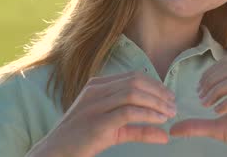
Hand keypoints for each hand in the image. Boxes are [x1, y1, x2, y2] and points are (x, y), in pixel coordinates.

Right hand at [27, 71, 176, 156]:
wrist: (53, 154)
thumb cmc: (82, 141)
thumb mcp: (114, 132)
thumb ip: (139, 129)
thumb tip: (166, 135)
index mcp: (97, 86)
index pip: (133, 76)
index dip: (155, 85)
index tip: (169, 97)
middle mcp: (95, 91)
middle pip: (136, 82)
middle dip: (159, 92)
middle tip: (174, 105)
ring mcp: (94, 105)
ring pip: (134, 94)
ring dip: (157, 103)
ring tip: (170, 113)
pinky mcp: (97, 122)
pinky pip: (129, 112)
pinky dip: (148, 115)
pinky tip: (160, 121)